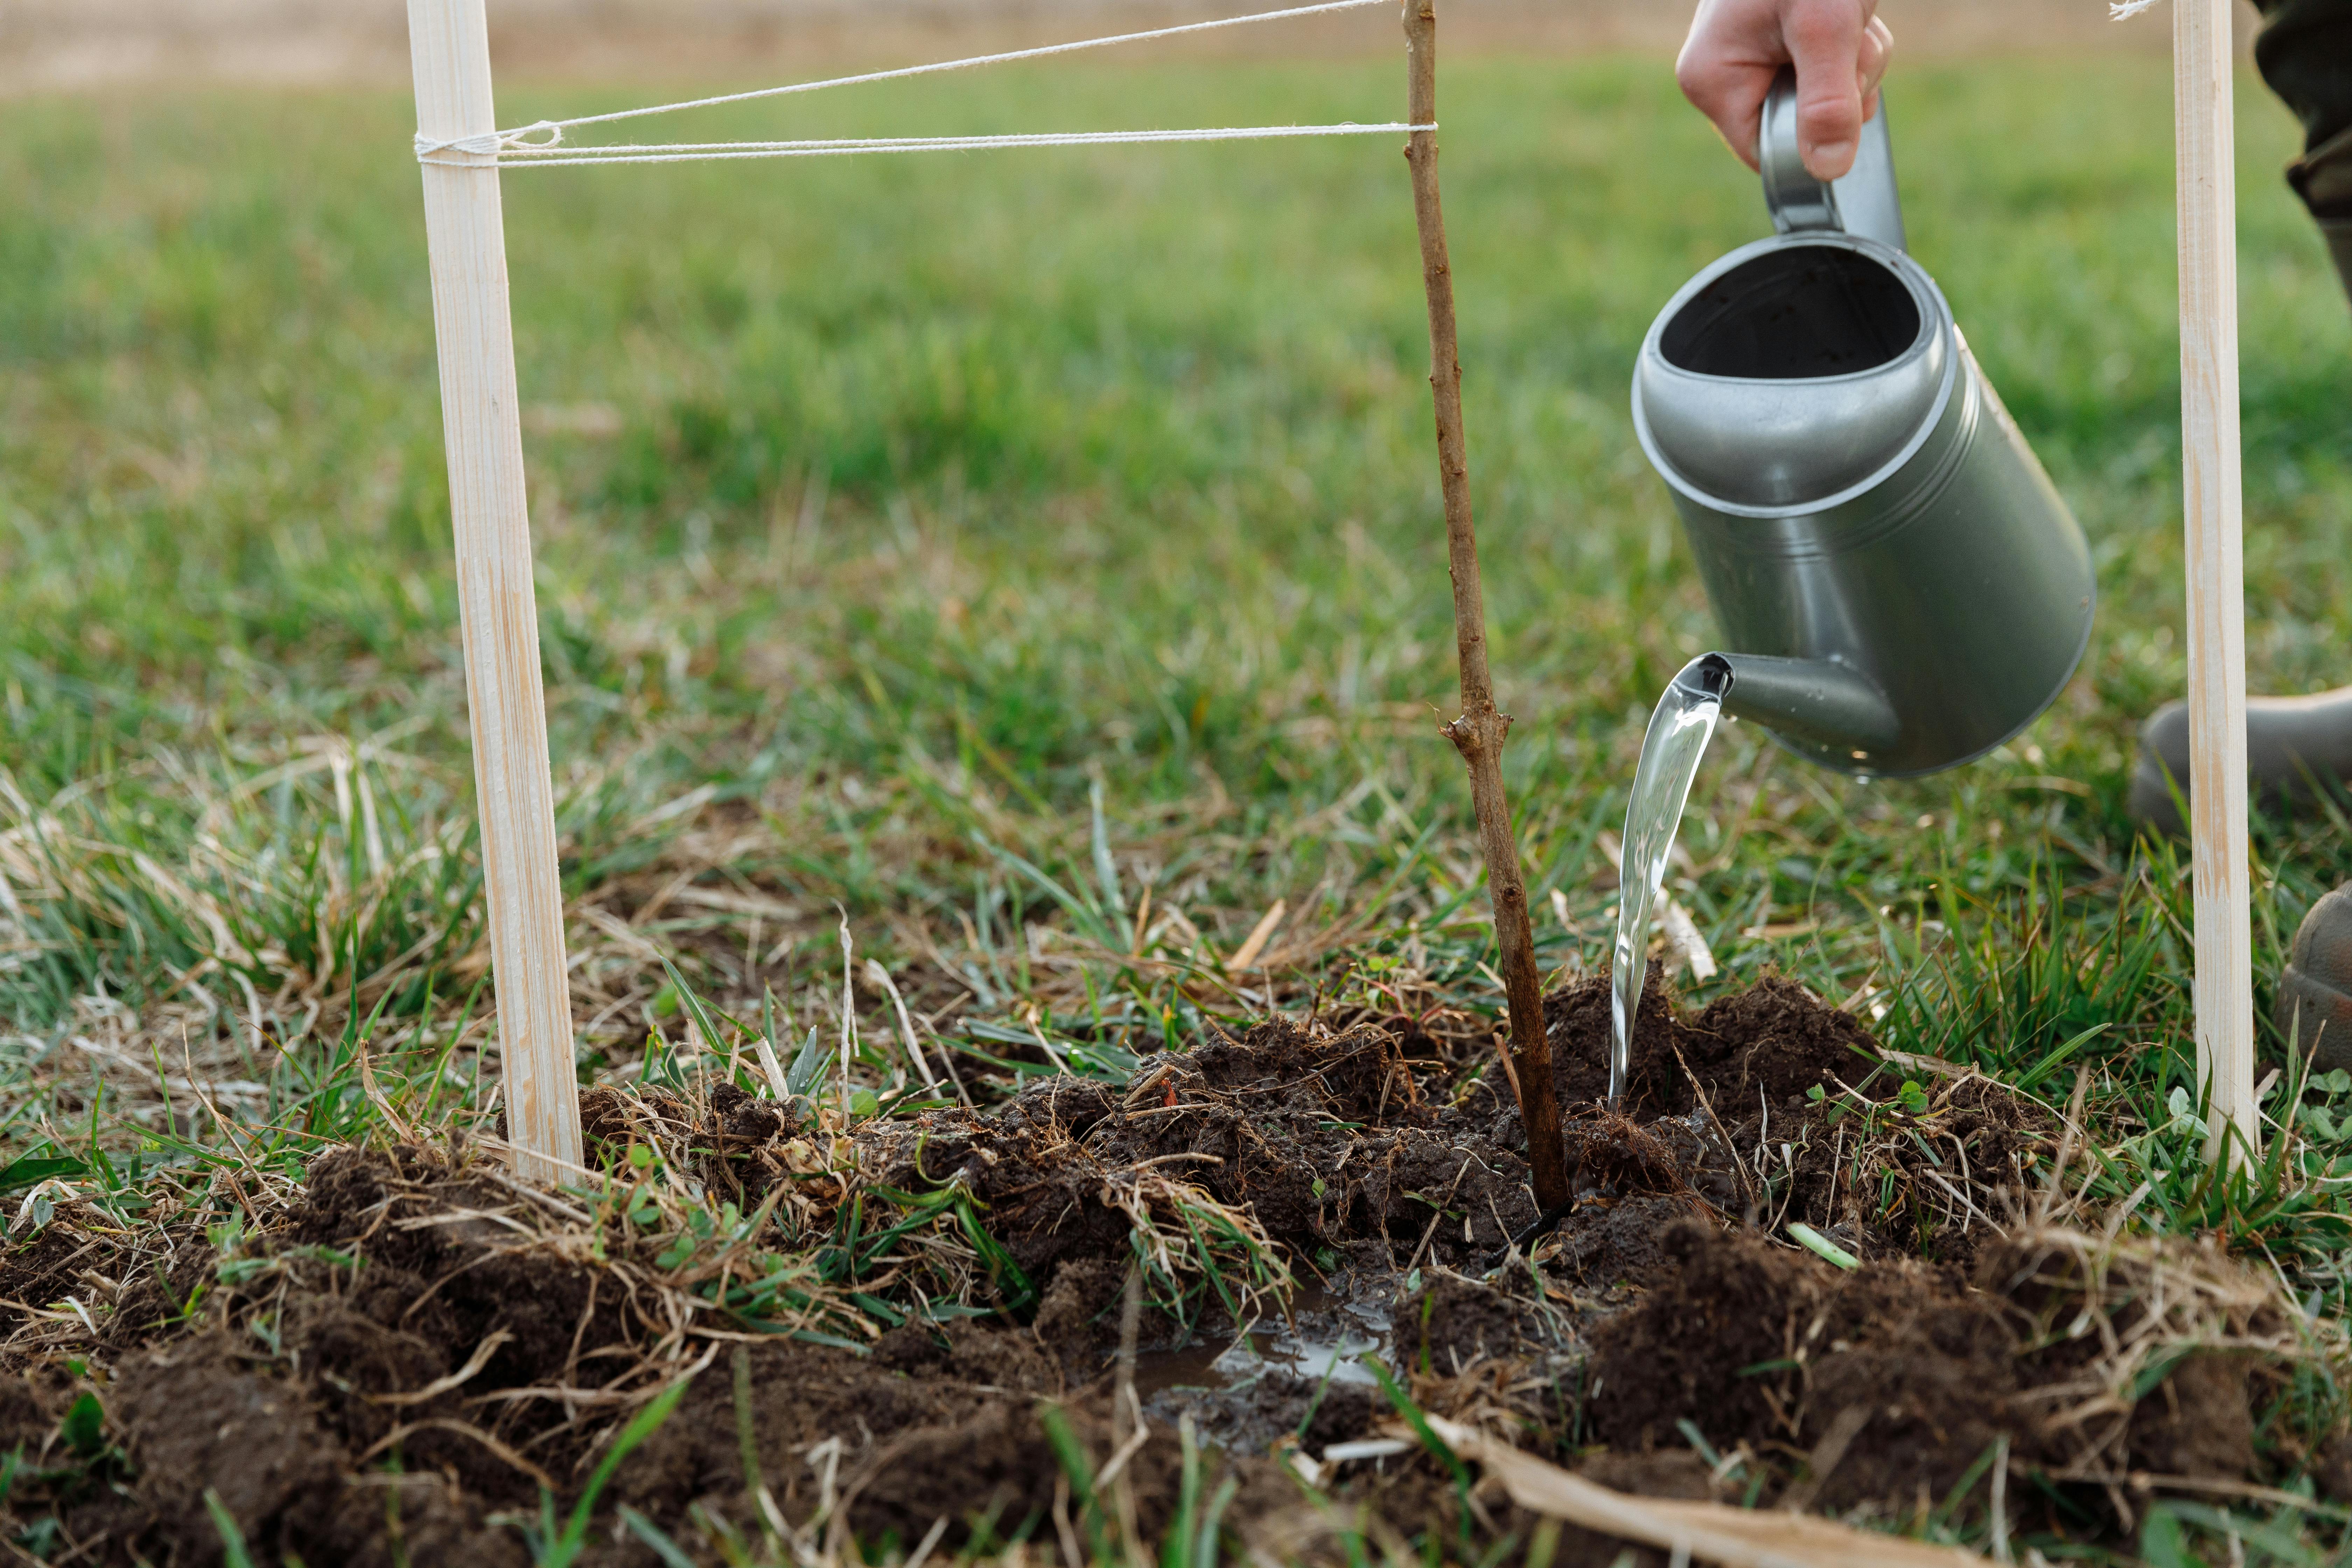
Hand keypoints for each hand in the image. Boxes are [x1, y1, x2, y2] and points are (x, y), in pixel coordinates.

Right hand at [1676, 0, 1893, 180]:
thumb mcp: (1826, 27)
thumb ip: (1826, 100)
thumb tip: (1827, 170)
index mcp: (1711, 79)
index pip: (1765, 155)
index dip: (1814, 135)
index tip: (1841, 87)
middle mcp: (1719, 75)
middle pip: (1795, 127)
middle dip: (1839, 93)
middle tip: (1848, 40)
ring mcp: (1748, 59)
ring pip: (1818, 101)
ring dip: (1853, 69)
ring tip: (1849, 18)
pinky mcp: (1777, 45)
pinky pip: (1824, 75)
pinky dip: (1850, 52)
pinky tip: (1849, 17)